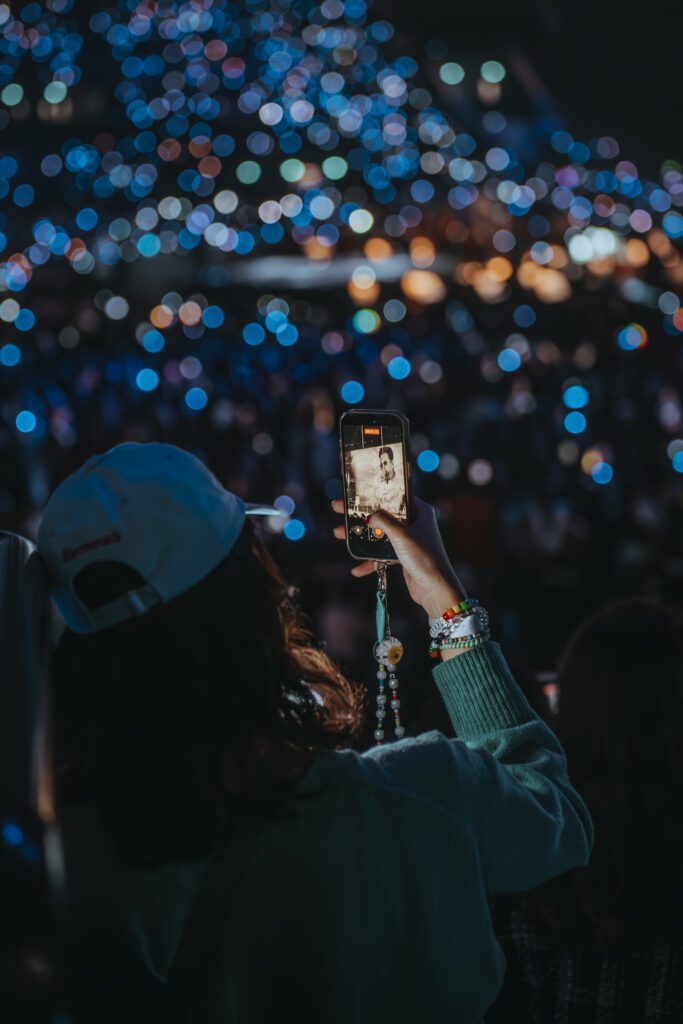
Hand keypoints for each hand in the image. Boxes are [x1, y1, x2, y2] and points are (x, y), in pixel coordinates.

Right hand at [331, 496, 466, 618]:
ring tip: (340, 535)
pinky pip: (382, 554)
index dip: (373, 494)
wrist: (435, 590)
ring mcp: (408, 540)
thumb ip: (383, 521)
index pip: (394, 496)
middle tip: (339, 510)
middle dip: (360, 516)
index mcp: (420, 511)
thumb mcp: (402, 535)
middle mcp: (415, 523)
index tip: (354, 494)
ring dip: (361, 537)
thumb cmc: (424, 558)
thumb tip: (369, 515)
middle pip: (382, 514)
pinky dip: (370, 560)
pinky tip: (357, 569)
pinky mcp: (403, 556)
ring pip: (379, 534)